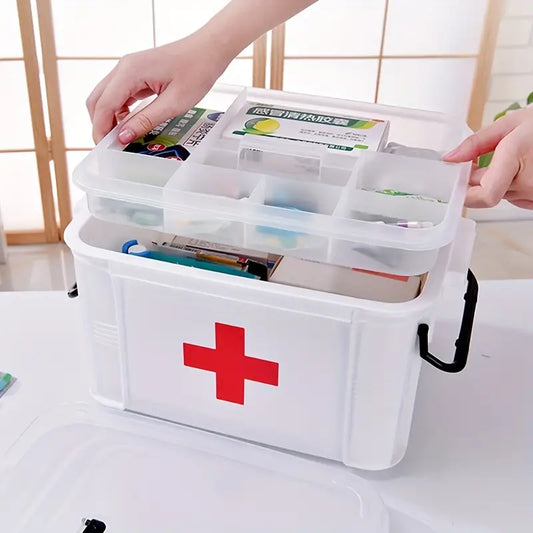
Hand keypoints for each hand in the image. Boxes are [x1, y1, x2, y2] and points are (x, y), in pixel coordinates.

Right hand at [86, 0, 317, 144]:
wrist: (218, 42)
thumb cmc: (202, 68)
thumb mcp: (176, 101)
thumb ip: (145, 121)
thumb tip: (121, 140)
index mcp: (130, 72)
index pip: (101, 108)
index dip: (99, 134)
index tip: (105, 156)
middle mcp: (125, 66)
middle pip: (97, 101)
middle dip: (101, 127)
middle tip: (114, 153)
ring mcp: (133, 67)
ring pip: (108, 97)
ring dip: (112, 120)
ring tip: (125, 145)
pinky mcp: (143, 70)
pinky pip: (123, 93)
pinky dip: (124, 112)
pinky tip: (137, 127)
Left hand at [443, 106, 532, 208]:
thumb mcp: (510, 124)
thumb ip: (476, 143)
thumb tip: (450, 158)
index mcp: (517, 158)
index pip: (484, 195)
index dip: (466, 194)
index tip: (458, 184)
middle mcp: (529, 182)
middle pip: (487, 192)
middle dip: (480, 179)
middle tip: (486, 160)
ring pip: (501, 195)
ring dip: (499, 182)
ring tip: (516, 160)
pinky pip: (517, 198)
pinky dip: (514, 186)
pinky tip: (527, 169)